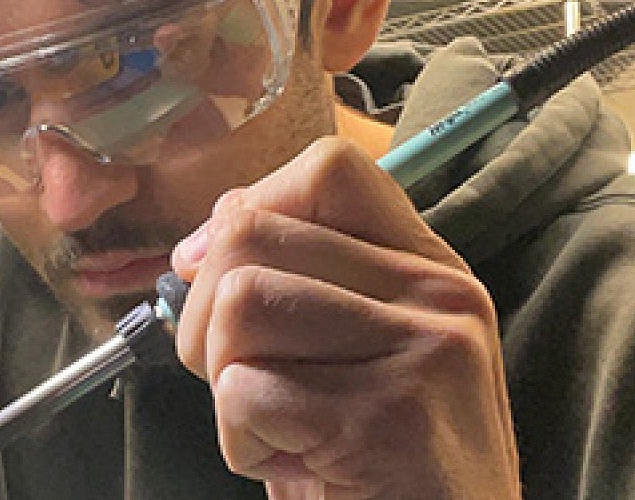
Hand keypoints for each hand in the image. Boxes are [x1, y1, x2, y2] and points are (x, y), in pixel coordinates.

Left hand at [170, 137, 519, 498]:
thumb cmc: (378, 464)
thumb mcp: (352, 352)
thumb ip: (298, 281)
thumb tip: (198, 246)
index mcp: (428, 267)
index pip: (327, 171)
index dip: (249, 208)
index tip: (218, 272)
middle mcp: (436, 295)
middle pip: (251, 234)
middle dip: (206, 317)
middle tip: (247, 382)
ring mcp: (421, 352)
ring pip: (238, 304)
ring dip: (224, 381)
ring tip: (279, 425)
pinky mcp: (385, 420)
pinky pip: (244, 392)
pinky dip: (241, 441)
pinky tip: (297, 463)